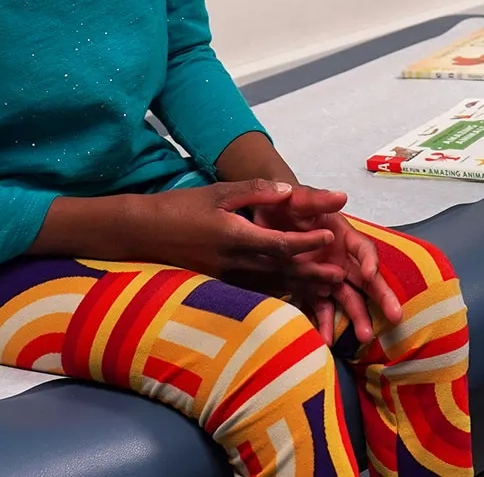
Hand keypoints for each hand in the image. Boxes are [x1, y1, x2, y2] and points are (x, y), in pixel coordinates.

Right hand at [131, 181, 341, 289]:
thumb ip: (256, 191)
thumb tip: (289, 190)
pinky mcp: (218, 285)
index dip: (308, 242)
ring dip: (300, 286)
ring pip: (271, 285)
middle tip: (340, 275)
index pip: (281, 243)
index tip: (330, 237)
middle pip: (282, 271)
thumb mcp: (219, 191)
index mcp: (235, 236)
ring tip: (325, 287)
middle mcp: (233, 262)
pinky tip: (292, 291)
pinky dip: (277, 292)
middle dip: (313, 273)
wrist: (144, 233)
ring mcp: (225, 278)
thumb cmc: (181, 207)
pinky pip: (254, 292)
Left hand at [254, 184, 402, 343]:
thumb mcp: (298, 198)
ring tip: (364, 337)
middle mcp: (340, 258)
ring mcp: (326, 276)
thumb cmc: (286, 204)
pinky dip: (323, 324)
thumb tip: (342, 196)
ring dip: (357, 317)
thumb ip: (317, 199)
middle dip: (381, 297)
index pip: (364, 249)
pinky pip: (319, 308)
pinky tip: (325, 340)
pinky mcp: (309, 289)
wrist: (262, 217)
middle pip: (366, 279)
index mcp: (343, 235)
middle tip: (395, 316)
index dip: (370, 261)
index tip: (371, 274)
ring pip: (347, 298)